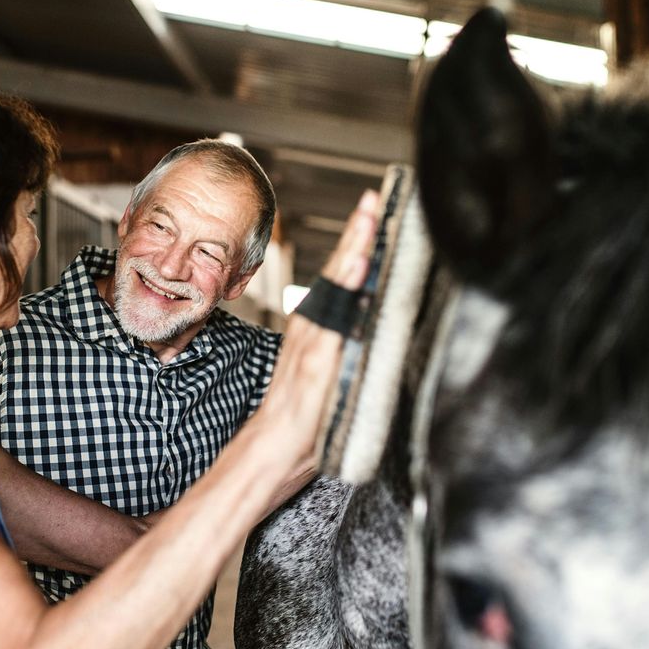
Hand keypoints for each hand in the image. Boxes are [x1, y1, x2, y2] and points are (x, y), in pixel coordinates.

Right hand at [252, 190, 378, 499]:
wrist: (274, 451)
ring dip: (353, 250)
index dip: (358, 244)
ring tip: (369, 218)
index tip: (375, 211)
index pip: (342, 278)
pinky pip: (334, 317)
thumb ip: (349, 351)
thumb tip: (373, 327)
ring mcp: (312, 343)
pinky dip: (345, 290)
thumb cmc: (306, 421)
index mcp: (320, 329)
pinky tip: (359, 268)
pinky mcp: (316, 362)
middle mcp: (313, 328)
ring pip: (335, 287)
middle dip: (357, 233)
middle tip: (375, 198)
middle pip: (338, 271)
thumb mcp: (335, 379)